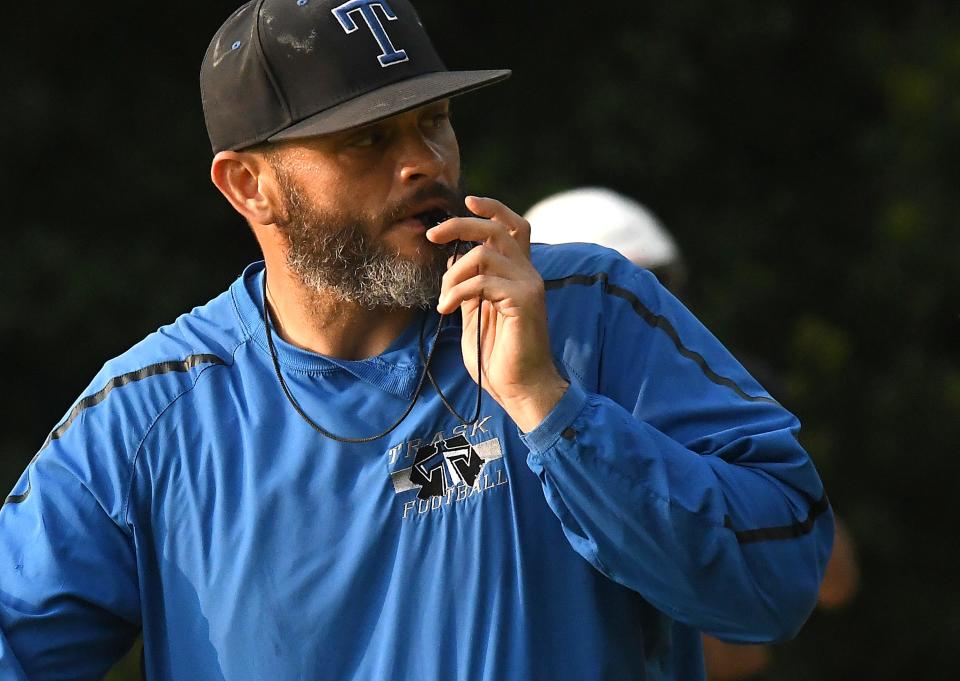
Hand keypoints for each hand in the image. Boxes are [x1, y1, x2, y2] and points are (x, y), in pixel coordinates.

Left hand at [426, 196, 567, 431]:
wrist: (519, 387)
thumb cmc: (498, 356)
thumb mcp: (476, 313)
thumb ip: (470, 286)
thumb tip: (452, 262)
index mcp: (518, 273)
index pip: (513, 226)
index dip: (492, 208)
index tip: (467, 200)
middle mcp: (528, 274)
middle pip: (496, 228)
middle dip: (461, 225)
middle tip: (433, 236)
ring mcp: (529, 285)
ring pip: (484, 253)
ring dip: (453, 272)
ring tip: (444, 298)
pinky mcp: (525, 300)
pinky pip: (482, 281)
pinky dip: (457, 292)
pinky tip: (447, 309)